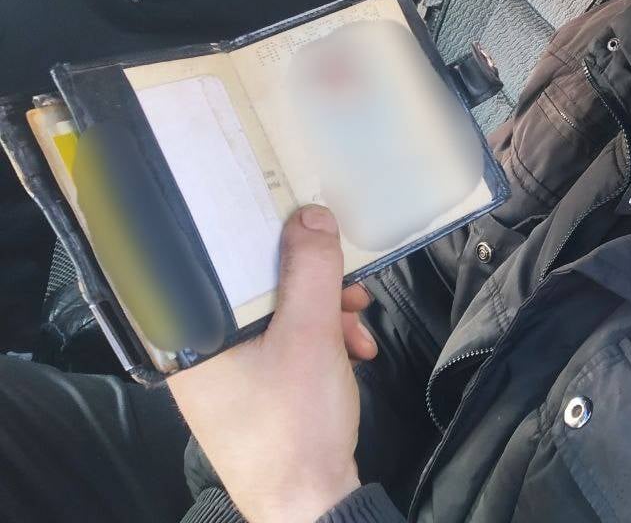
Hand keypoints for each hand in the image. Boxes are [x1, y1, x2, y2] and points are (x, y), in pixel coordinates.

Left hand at [169, 205, 377, 522]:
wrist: (309, 504)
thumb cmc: (296, 424)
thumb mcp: (311, 336)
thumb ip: (312, 271)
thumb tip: (310, 214)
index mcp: (193, 338)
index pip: (219, 266)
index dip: (262, 239)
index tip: (298, 221)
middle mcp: (201, 354)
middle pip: (256, 291)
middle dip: (313, 285)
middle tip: (349, 287)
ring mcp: (227, 376)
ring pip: (278, 317)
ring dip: (326, 314)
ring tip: (359, 331)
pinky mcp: (253, 392)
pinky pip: (286, 346)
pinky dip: (322, 342)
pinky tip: (354, 352)